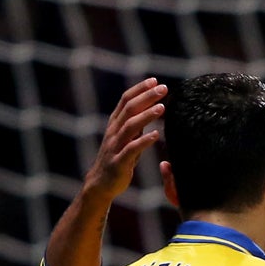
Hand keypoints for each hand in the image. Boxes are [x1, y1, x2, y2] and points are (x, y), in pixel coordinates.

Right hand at [82, 77, 165, 202]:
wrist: (101, 185)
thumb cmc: (118, 160)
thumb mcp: (127, 139)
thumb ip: (137, 126)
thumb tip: (151, 110)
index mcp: (115, 124)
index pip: (126, 100)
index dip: (140, 89)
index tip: (155, 80)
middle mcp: (113, 131)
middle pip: (129, 108)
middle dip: (146, 96)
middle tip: (163, 88)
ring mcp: (115, 146)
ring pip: (130, 126)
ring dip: (146, 115)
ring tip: (162, 108)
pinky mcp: (119, 162)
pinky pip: (131, 149)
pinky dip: (144, 141)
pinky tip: (156, 135)